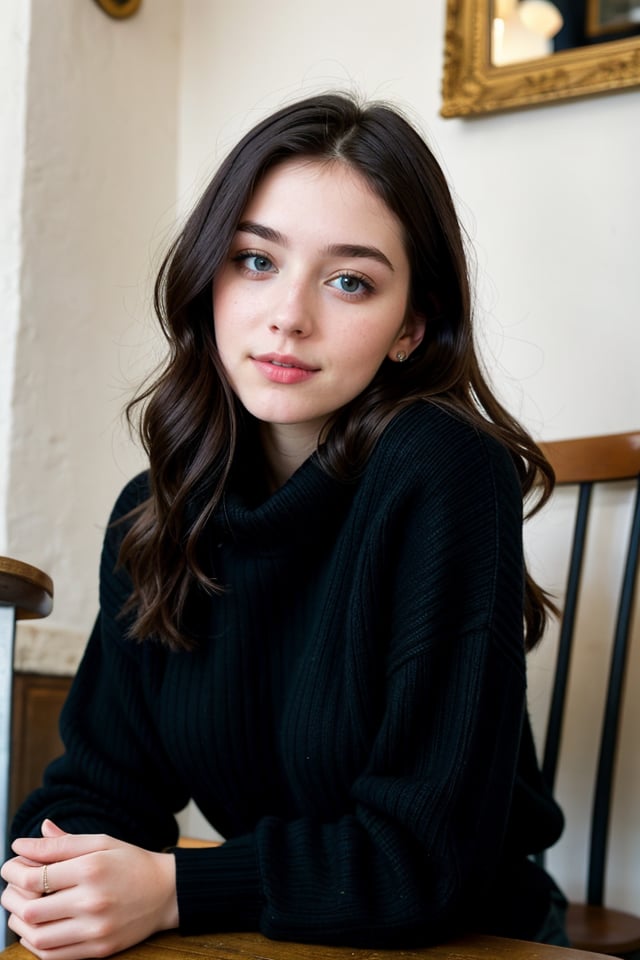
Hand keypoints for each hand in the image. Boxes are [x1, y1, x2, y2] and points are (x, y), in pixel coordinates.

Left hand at [1, 819, 177, 959]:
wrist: (167, 892)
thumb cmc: (132, 863)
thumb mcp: (100, 843)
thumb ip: (61, 844)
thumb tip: (21, 844)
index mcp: (91, 869)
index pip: (35, 876)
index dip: (13, 871)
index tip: (11, 866)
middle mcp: (92, 901)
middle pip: (31, 909)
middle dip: (11, 898)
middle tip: (11, 888)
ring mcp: (95, 929)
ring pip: (37, 937)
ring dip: (19, 923)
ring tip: (22, 908)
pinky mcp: (98, 950)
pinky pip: (53, 956)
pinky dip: (35, 943)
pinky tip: (36, 928)